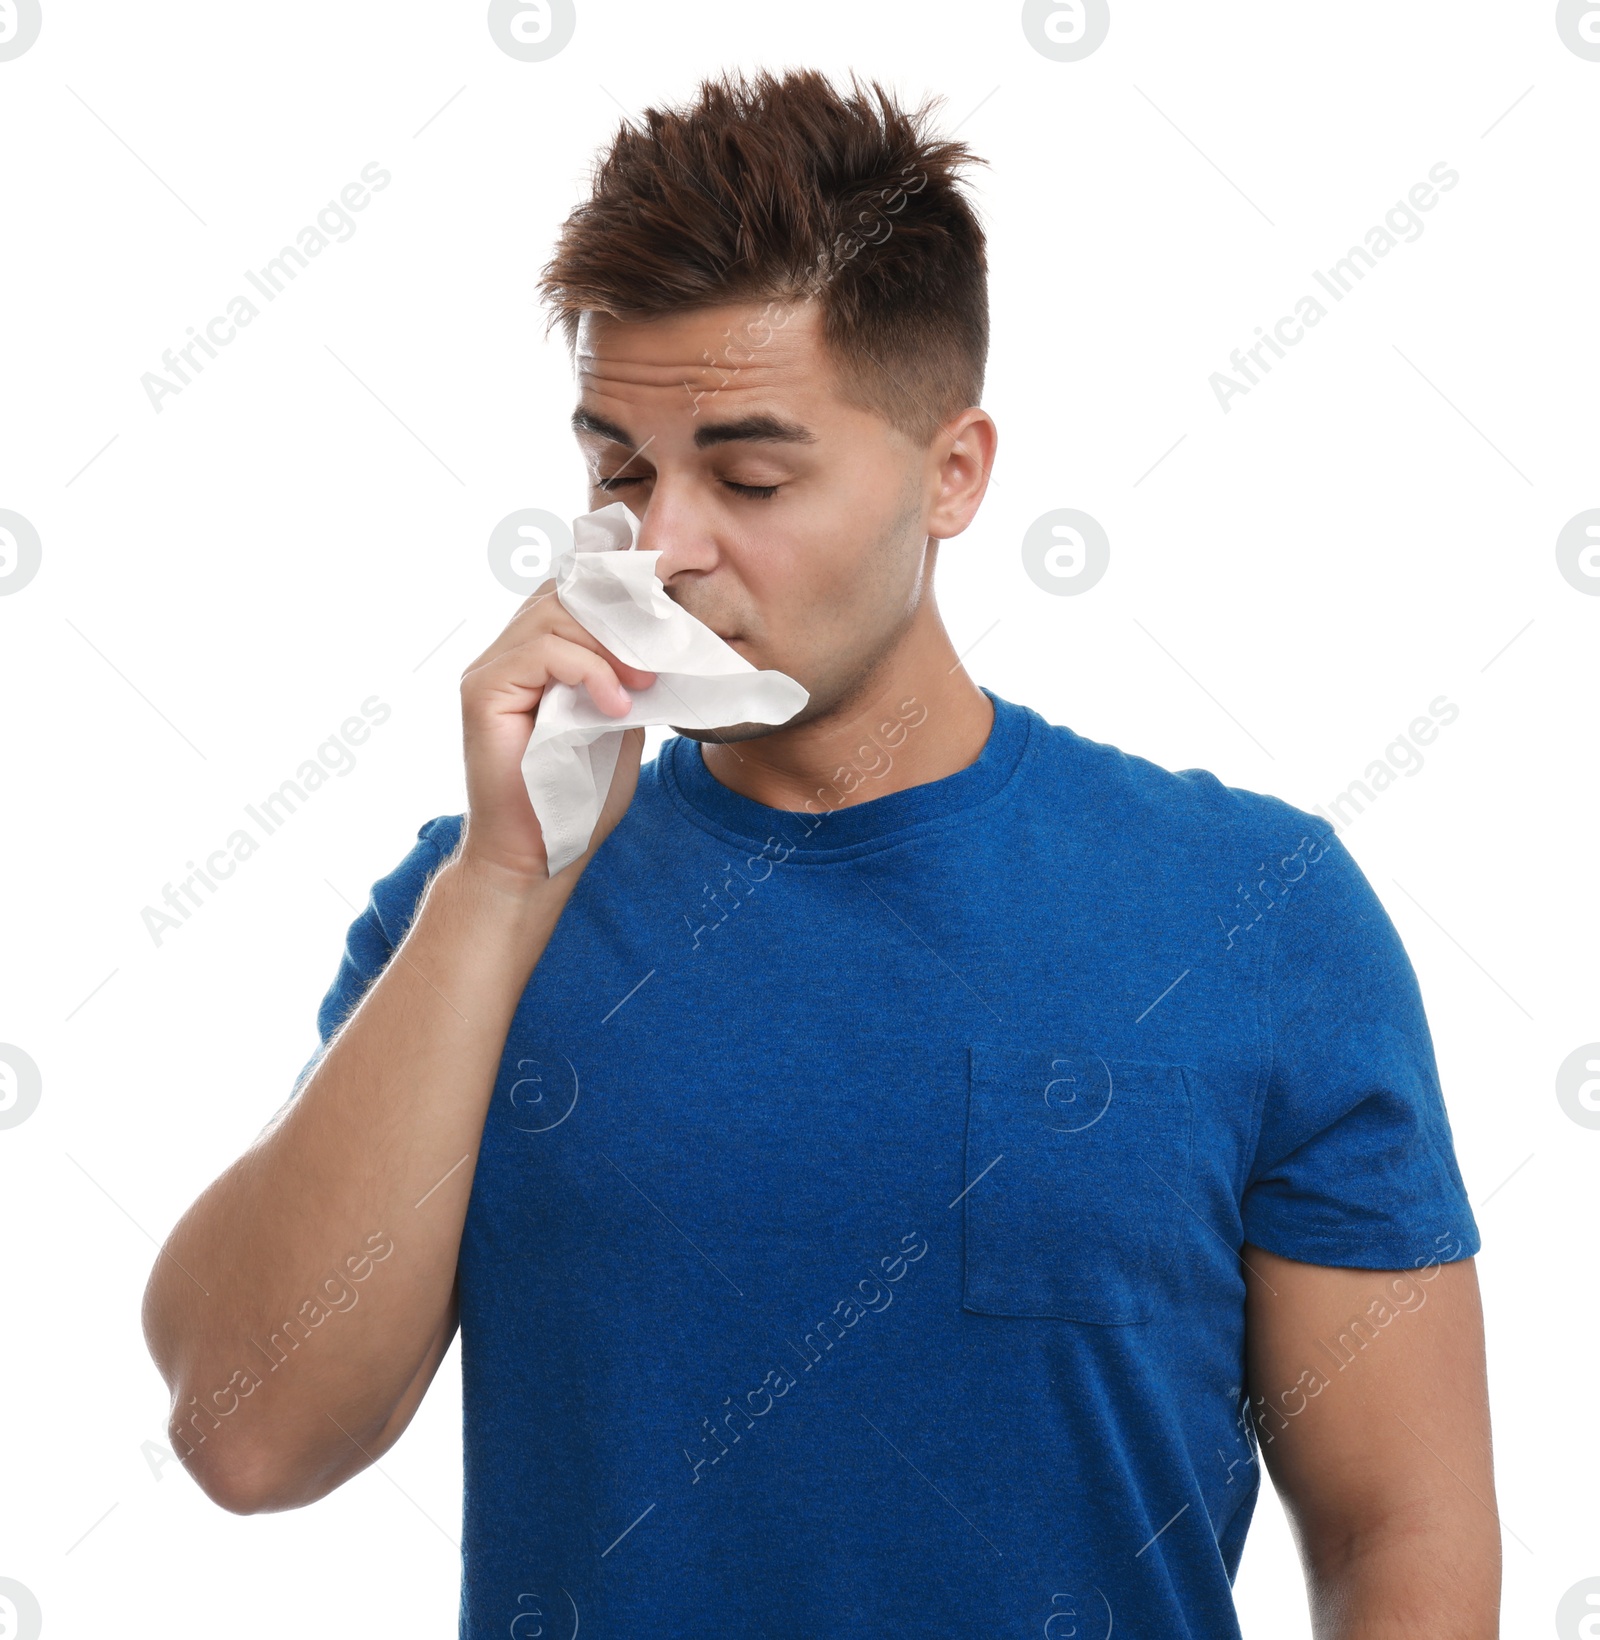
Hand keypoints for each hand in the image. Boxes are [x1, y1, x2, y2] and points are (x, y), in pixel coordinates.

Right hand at [457, 579, 656, 883]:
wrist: (539, 854)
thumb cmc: (577, 798)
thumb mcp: (617, 722)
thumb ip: (623, 676)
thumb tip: (657, 637)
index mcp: (537, 658)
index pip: (572, 596)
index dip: (618, 598)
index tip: (667, 620)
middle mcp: (507, 654)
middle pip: (563, 594)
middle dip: (620, 616)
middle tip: (662, 651)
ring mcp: (490, 669)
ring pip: (553, 614)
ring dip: (610, 645)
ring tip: (642, 684)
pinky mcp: (482, 690)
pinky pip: (541, 650)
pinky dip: (588, 671)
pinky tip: (614, 706)